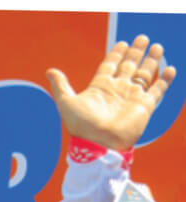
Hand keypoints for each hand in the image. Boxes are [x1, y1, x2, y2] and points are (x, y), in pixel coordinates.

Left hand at [47, 35, 175, 150]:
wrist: (99, 146)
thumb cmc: (82, 127)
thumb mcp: (66, 103)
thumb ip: (60, 86)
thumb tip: (50, 71)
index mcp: (101, 87)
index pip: (111, 65)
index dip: (116, 54)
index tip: (122, 44)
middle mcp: (118, 90)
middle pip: (129, 66)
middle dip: (135, 53)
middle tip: (142, 38)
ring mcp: (131, 97)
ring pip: (144, 74)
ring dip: (151, 61)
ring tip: (157, 47)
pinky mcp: (144, 107)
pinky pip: (157, 90)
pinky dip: (164, 80)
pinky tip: (169, 69)